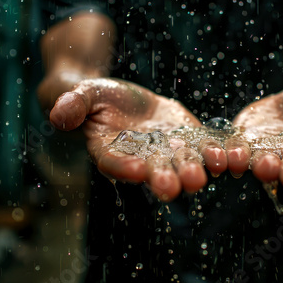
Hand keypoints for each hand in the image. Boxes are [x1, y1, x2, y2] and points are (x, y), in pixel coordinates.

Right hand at [48, 78, 227, 200]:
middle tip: (174, 187)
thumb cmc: (100, 98)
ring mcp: (168, 152)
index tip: (137, 170)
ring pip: (181, 164)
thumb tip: (56, 116)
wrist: (127, 100)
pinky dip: (213, 153)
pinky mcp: (188, 140)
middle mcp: (142, 159)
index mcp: (112, 152)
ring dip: (193, 170)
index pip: (115, 163)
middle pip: (153, 171)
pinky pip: (202, 148)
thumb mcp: (85, 94)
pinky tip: (226, 157)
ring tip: (205, 174)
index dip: (125, 167)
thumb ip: (74, 105)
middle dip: (164, 179)